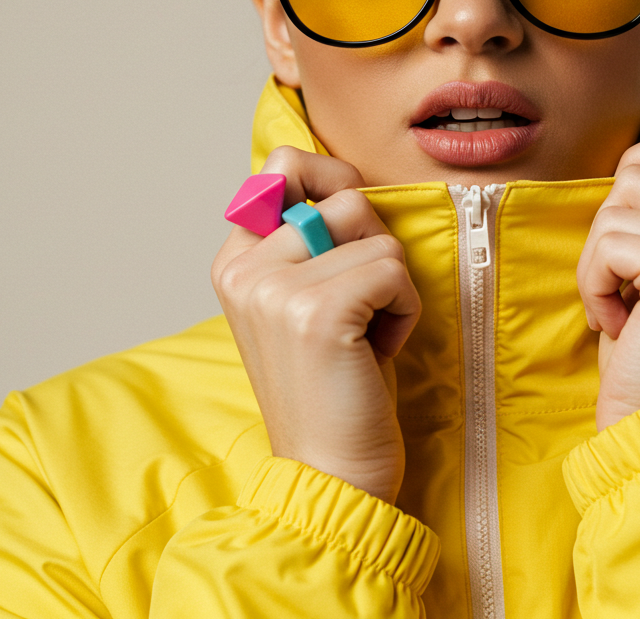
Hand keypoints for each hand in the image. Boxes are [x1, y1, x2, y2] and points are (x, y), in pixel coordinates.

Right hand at [211, 147, 420, 502]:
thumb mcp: (304, 303)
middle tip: (361, 307)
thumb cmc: (334, 388)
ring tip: (366, 333)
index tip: (350, 228)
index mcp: (235, 262)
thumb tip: (346, 180)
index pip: (282, 165)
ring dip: (392, 284)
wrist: (330, 474)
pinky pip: (394, 269)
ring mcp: (276, 288)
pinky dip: (404, 311)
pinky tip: (377, 352)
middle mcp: (245, 268)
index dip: (332, 180)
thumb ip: (307, 242)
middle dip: (374, 247)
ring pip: (376, 234)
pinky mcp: (317, 310)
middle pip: (343, 197)